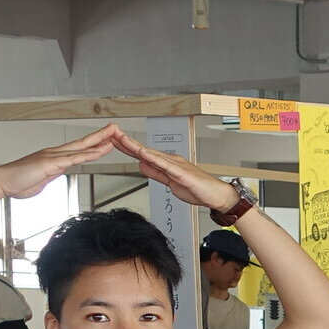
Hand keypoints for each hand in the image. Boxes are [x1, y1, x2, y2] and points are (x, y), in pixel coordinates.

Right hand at [0, 125, 126, 200]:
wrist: (1, 182)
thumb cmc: (18, 182)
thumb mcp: (42, 179)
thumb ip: (52, 174)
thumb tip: (59, 172)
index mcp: (54, 157)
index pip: (78, 149)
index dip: (93, 143)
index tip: (106, 139)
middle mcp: (54, 153)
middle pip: (82, 142)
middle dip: (100, 135)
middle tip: (115, 128)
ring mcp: (52, 157)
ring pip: (80, 148)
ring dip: (98, 142)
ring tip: (113, 135)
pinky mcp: (50, 164)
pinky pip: (73, 159)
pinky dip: (88, 154)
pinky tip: (99, 151)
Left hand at [108, 126, 239, 213]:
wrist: (218, 195)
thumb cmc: (199, 190)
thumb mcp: (170, 183)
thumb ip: (156, 173)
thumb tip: (141, 165)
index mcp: (167, 163)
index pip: (143, 154)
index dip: (128, 147)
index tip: (113, 140)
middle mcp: (170, 160)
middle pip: (144, 150)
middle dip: (127, 142)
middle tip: (111, 132)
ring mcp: (176, 165)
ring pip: (152, 154)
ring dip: (136, 147)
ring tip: (122, 139)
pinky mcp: (182, 174)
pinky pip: (165, 165)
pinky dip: (153, 159)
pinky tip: (143, 154)